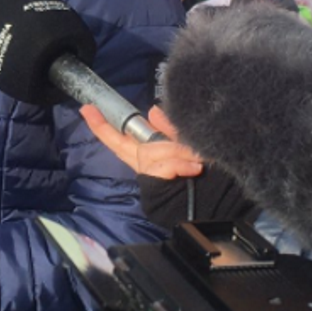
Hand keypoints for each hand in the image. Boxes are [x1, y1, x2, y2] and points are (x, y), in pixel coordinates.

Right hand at [78, 104, 205, 180]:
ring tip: (197, 157)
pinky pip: (163, 166)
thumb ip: (170, 130)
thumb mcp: (188, 146)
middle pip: (122, 145)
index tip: (87, 109)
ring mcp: (151, 177)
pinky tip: (195, 168)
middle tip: (92, 111)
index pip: (122, 139)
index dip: (103, 126)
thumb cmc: (208, 175)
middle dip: (110, 131)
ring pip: (150, 152)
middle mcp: (146, 165)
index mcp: (152, 155)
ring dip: (175, 151)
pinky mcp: (158, 188)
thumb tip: (152, 111)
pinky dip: (179, 164)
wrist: (224, 201)